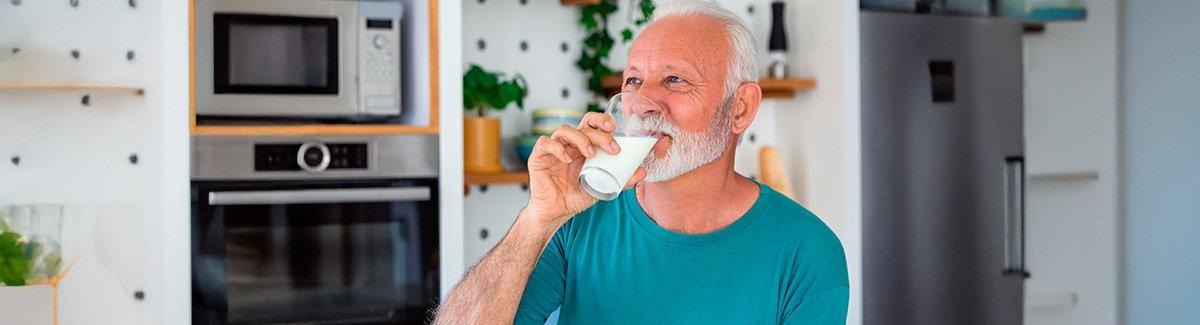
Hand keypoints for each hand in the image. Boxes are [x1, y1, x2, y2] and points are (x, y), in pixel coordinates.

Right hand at [522, 112, 646, 224]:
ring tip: (590, 154)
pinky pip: (545, 143)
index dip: (602, 121)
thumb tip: (643, 171)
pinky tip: (567, 159)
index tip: (615, 128)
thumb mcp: (602, 188)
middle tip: (613, 148)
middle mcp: (569, 144)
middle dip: (599, 133)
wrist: (556, 213)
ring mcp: (553, 149)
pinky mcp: (538, 157)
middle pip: (583, 125)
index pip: (592, 124)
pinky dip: (557, 148)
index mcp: (582, 146)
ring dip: (581, 139)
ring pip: (564, 130)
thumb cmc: (576, 197)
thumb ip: (622, 180)